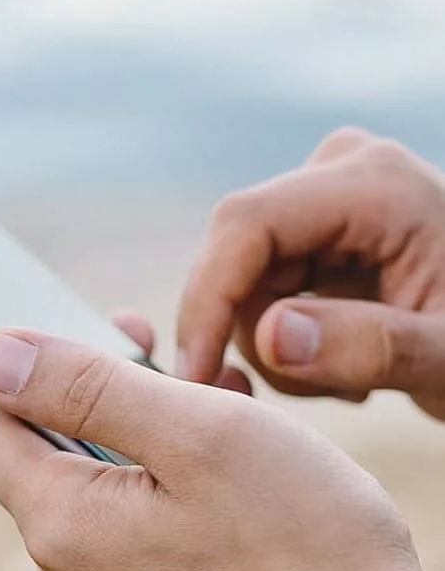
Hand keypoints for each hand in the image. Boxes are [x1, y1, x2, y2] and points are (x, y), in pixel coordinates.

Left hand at [0, 327, 444, 570]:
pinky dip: (181, 505)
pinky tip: (251, 496)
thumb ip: (84, 387)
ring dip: (159, 449)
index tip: (109, 323)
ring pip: (110, 504)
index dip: (27, 356)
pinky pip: (147, 552)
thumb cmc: (307, 550)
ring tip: (241, 426)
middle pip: (53, 461)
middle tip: (199, 370)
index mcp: (61, 529)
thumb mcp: (199, 433)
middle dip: (113, 400)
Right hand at [177, 129, 444, 419]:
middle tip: (325, 397)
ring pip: (244, 284)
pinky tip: (345, 363)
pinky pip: (262, 292)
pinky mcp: (317, 232)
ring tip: (351, 382)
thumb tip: (272, 337)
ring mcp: (327, 199)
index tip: (194, 379)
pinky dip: (289, 343)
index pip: (248, 225)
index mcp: (377, 185)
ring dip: (278, 350)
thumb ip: (371, 348)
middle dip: (258, 337)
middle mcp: (342, 173)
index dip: (206, 300)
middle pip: (237, 258)